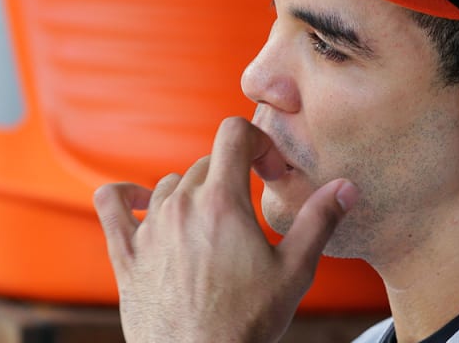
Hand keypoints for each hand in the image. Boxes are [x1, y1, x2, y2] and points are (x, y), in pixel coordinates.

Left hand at [94, 116, 358, 342]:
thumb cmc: (246, 324)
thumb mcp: (294, 273)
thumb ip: (319, 222)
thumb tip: (346, 188)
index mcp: (222, 201)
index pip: (234, 134)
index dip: (258, 143)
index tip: (270, 173)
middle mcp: (180, 205)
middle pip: (206, 162)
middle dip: (233, 175)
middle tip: (251, 210)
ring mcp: (148, 228)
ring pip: (170, 183)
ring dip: (193, 192)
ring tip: (213, 223)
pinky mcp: (125, 253)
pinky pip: (112, 203)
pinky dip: (126, 194)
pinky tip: (141, 201)